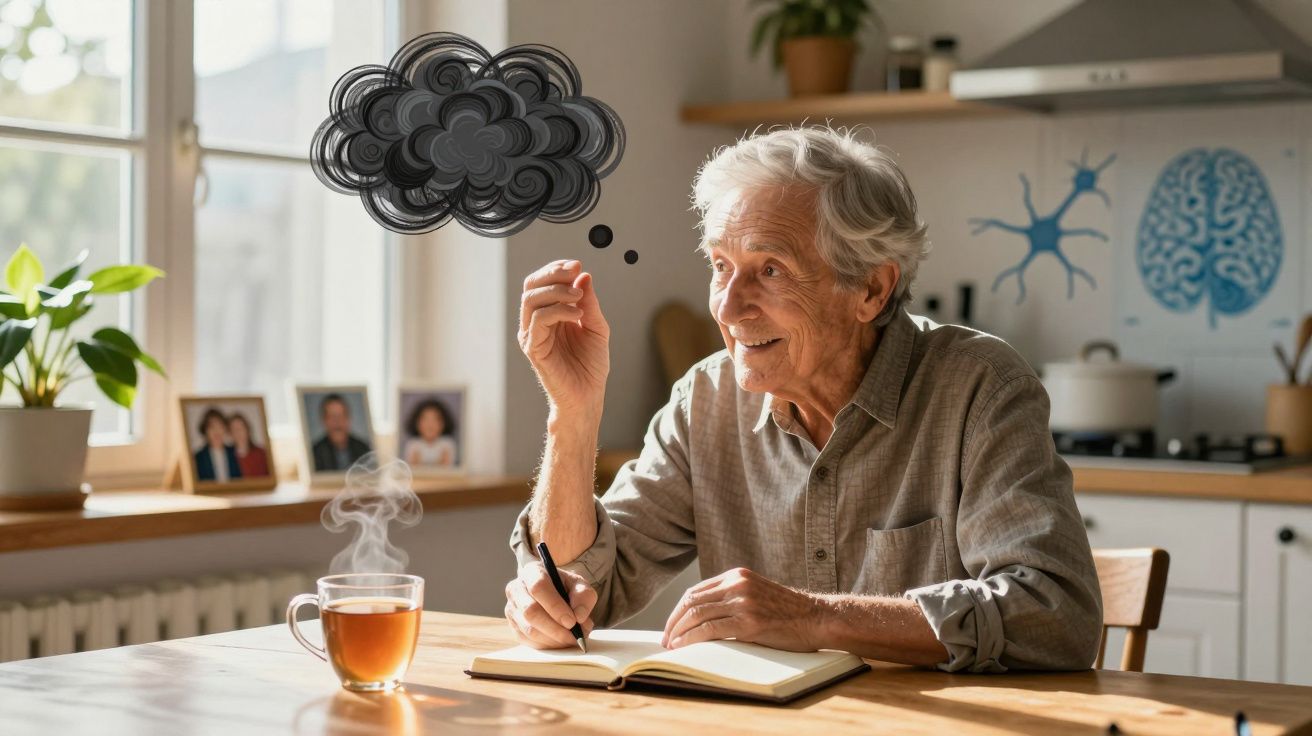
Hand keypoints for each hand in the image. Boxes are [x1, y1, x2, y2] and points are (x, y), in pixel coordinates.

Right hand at [504, 562, 597, 648]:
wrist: (553, 593)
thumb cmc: (565, 587)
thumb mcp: (579, 585)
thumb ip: (583, 596)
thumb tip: (579, 617)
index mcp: (531, 572)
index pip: (538, 587)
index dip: (555, 606)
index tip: (572, 622)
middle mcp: (516, 589)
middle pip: (530, 612)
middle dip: (555, 628)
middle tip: (574, 636)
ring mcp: (511, 609)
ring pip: (529, 629)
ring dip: (553, 639)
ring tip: (571, 639)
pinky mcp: (513, 626)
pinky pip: (528, 641)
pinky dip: (547, 645)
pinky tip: (560, 641)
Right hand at [517, 260, 609, 418]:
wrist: (588, 396)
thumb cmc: (591, 365)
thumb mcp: (597, 327)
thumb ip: (589, 302)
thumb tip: (584, 275)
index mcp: (549, 314)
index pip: (542, 282)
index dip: (556, 268)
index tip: (577, 265)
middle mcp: (535, 322)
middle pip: (531, 285)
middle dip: (553, 273)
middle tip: (575, 272)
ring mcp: (532, 335)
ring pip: (531, 299)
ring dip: (557, 290)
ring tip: (578, 297)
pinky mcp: (533, 348)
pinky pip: (538, 319)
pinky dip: (558, 310)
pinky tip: (577, 314)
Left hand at [662, 568, 822, 651]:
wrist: (817, 618)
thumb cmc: (789, 612)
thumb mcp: (757, 594)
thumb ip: (734, 597)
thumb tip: (703, 615)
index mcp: (737, 575)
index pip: (696, 590)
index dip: (678, 610)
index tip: (671, 625)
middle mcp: (738, 584)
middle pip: (692, 601)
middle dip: (674, 621)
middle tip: (666, 639)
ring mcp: (743, 602)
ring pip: (697, 614)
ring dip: (678, 632)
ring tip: (671, 646)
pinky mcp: (749, 622)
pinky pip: (709, 629)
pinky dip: (691, 638)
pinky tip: (683, 646)